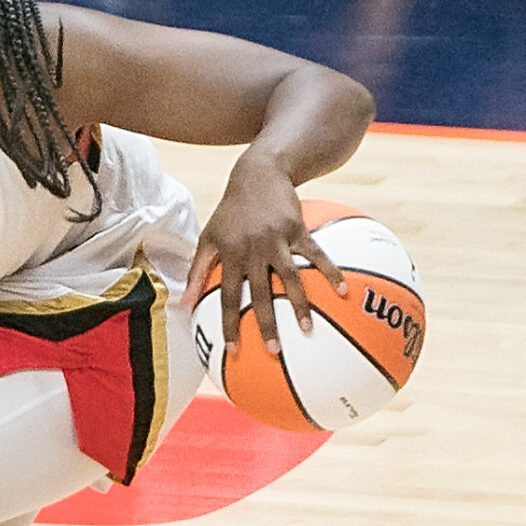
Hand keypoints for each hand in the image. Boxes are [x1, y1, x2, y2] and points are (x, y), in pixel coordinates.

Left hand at [181, 151, 344, 355]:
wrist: (257, 175)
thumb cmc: (230, 212)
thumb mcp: (208, 238)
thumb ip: (197, 271)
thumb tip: (183, 304)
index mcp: (229, 255)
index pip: (227, 297)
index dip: (229, 324)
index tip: (233, 349)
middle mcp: (252, 250)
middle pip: (259, 293)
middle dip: (266, 323)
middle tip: (273, 350)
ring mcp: (277, 240)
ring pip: (289, 278)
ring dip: (299, 304)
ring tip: (307, 330)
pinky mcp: (298, 230)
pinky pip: (316, 255)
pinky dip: (330, 272)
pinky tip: (342, 290)